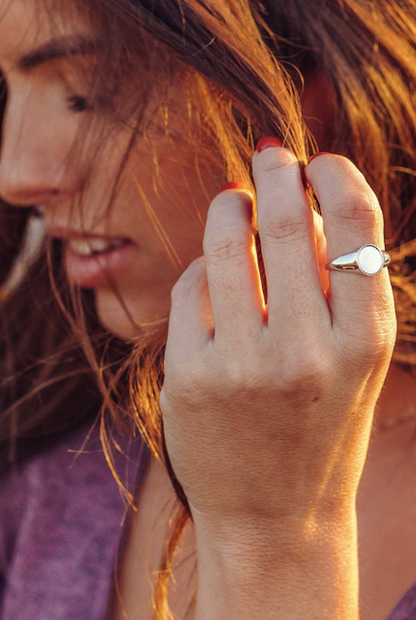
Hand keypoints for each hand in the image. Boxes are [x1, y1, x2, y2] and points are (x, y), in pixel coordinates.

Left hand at [159, 144, 396, 532]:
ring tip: (234, 197)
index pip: (357, 226)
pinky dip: (202, 266)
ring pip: (229, 243)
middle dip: (276, 173)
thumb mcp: (351, 362)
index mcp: (364, 343)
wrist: (275, 516)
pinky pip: (191, 287)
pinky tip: (212, 268)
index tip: (317, 161)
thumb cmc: (319, 429)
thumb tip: (303, 200)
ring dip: (230, 205)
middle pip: (288, 224)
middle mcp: (308, 351)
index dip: (336, 177)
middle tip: (269, 154)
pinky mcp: (190, 376)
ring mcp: (243, 365)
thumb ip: (336, 284)